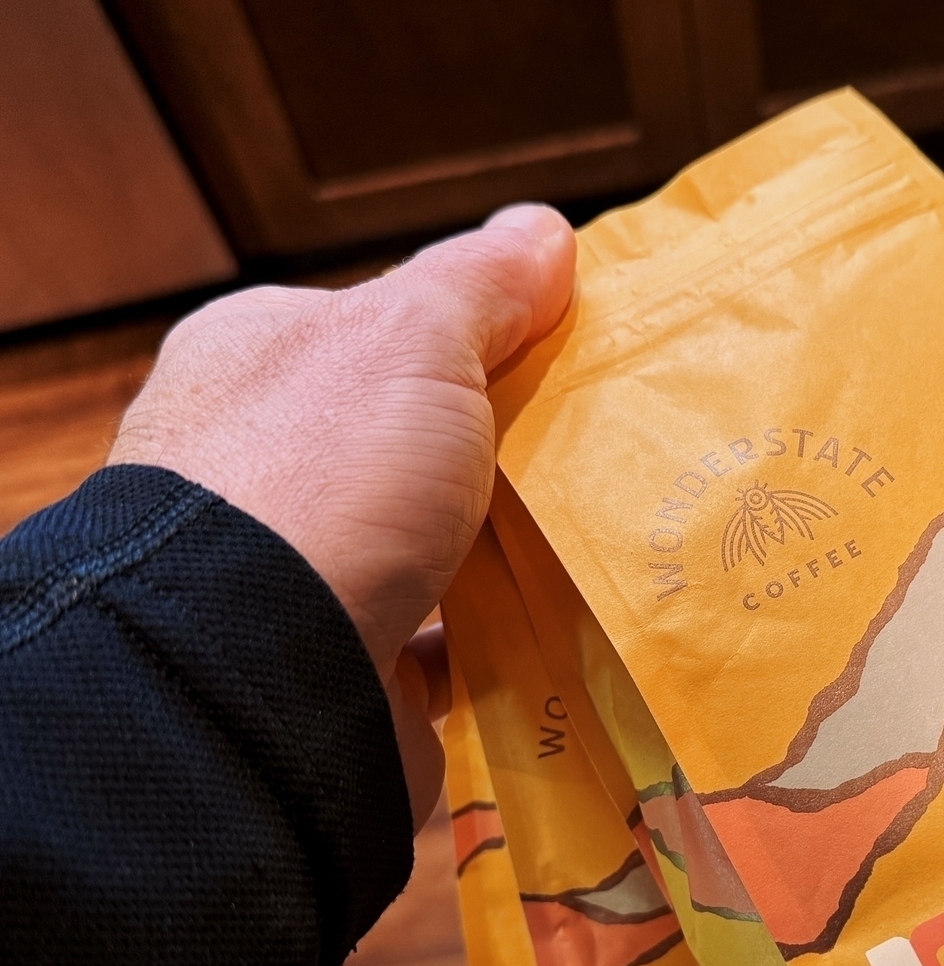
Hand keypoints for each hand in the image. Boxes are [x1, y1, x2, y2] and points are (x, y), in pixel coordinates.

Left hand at [109, 204, 575, 830]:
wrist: (256, 677)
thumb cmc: (319, 480)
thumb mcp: (413, 338)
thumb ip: (481, 283)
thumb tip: (542, 229)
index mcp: (262, 361)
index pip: (381, 328)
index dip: (477, 333)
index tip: (569, 351)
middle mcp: (267, 464)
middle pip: (417, 441)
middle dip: (504, 451)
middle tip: (605, 451)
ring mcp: (301, 573)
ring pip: (435, 546)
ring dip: (508, 551)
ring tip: (606, 543)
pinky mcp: (344, 663)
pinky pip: (446, 643)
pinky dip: (500, 639)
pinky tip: (563, 626)